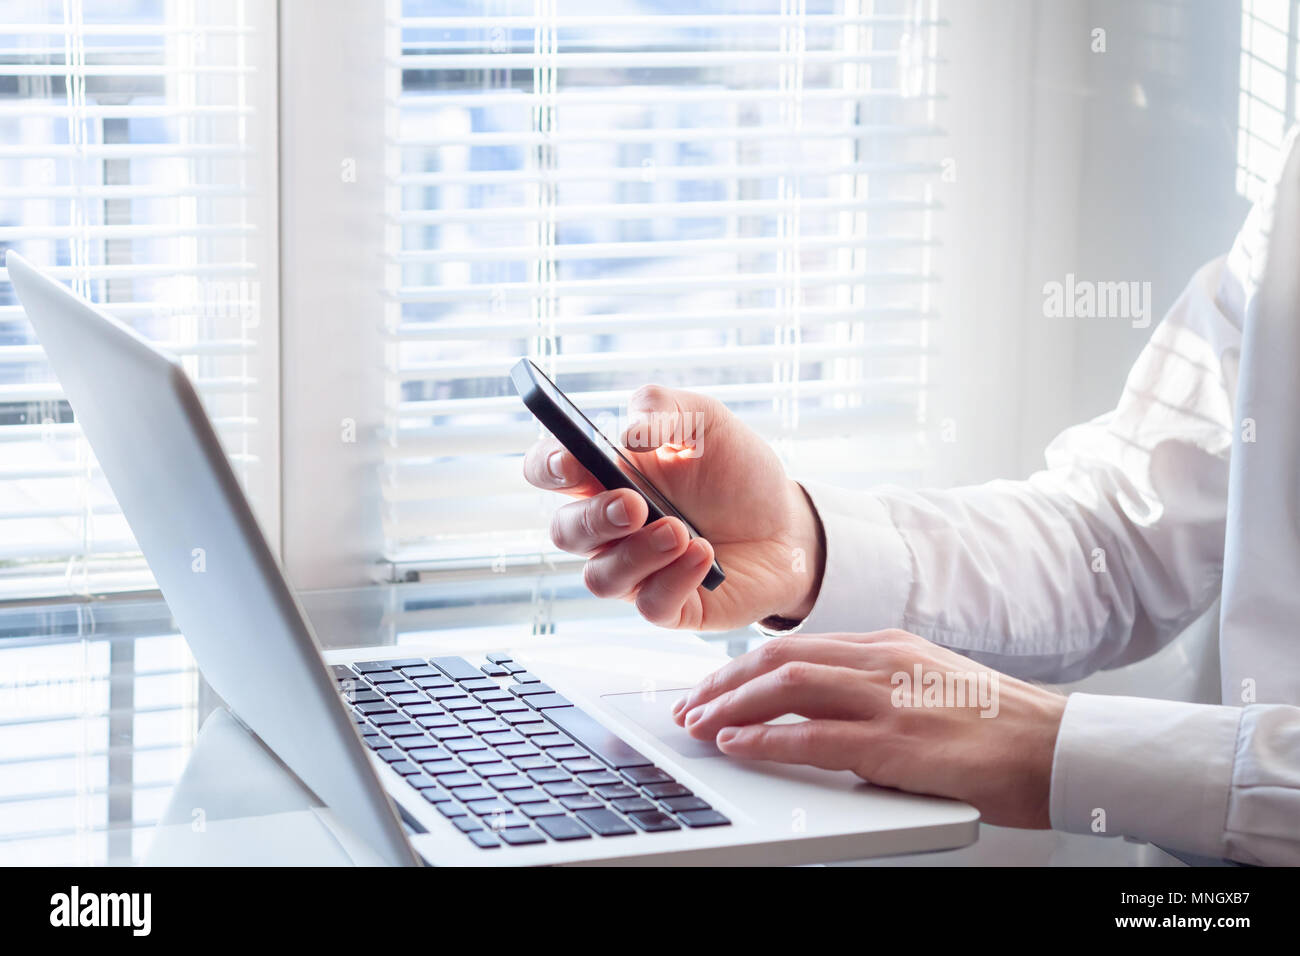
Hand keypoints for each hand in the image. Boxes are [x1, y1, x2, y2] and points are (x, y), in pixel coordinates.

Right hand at [522, 384, 823, 630]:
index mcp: (604, 476)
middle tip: (634, 504)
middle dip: (593, 519)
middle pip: (565, 532)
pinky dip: (675, 578)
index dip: (547, 466)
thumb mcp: (706, 421)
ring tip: (681, 530)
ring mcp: (635, 570)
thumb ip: (665, 408)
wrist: (786, 523)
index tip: (570, 461)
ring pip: (602, 577)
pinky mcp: (669, 605)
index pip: (548, 471)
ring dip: (638, 553)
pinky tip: (704, 554)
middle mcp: (609, 528)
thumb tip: (629, 430)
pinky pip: (651, 604)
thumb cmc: (735, 471)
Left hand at [672, 630, 1066, 827]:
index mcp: (888, 647)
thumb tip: (824, 727)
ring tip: (699, 724)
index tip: (712, 686)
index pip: (796, 647)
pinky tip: (738, 746)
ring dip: (732, 706)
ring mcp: (891, 698)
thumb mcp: (927, 688)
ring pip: (788, 687)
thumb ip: (874, 695)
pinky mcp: (900, 743)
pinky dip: (767, 741)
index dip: (743, 667)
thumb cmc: (998, 726)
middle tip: (689, 705)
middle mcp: (883, 662)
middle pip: (779, 659)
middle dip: (724, 682)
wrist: (1060, 747)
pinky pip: (817, 737)